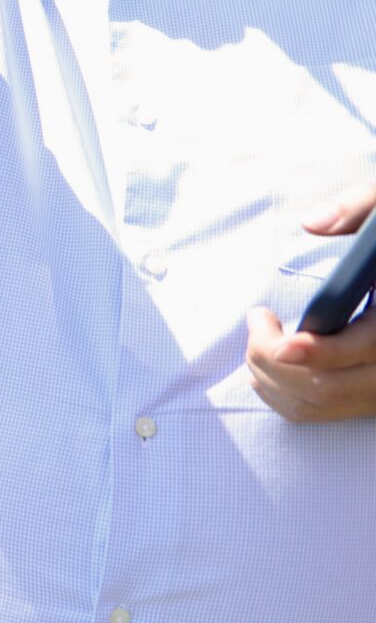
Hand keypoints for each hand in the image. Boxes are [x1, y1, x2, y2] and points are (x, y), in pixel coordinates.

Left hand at [246, 182, 375, 423]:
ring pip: (314, 405)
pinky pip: (316, 412)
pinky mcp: (367, 399)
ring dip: (268, 377)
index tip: (271, 330)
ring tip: (260, 335)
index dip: (312, 349)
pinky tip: (271, 357)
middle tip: (258, 320)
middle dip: (270, 359)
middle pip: (325, 386)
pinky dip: (280, 393)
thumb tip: (312, 223)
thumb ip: (357, 209)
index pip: (360, 350)